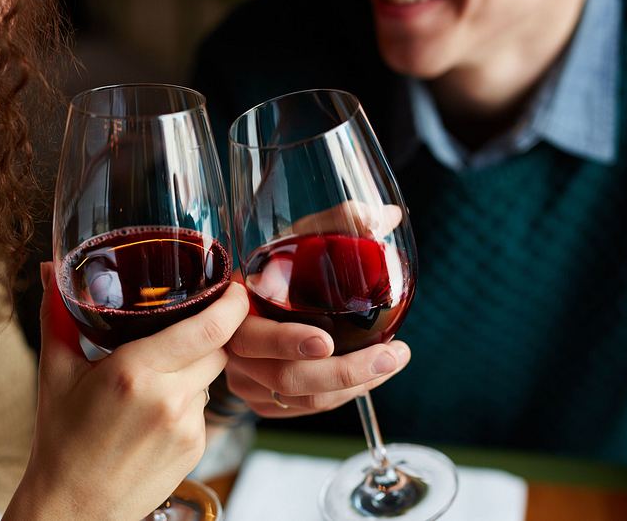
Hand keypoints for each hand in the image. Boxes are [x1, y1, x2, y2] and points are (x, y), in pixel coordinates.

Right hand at [5, 263, 248, 520]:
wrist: (73, 509)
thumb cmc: (61, 440)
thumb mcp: (55, 372)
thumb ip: (58, 314)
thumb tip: (50, 268)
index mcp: (134, 371)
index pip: (209, 328)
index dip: (232, 304)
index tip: (235, 288)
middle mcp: (168, 398)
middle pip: (218, 347)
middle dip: (208, 333)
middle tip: (184, 327)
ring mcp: (187, 427)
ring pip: (212, 376)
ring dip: (195, 367)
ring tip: (156, 378)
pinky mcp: (197, 448)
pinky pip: (204, 407)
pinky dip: (188, 399)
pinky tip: (156, 411)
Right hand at [226, 200, 410, 417]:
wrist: (242, 304)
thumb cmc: (274, 267)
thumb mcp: (295, 240)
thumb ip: (337, 223)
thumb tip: (388, 216)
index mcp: (234, 310)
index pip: (252, 336)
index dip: (287, 342)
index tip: (327, 341)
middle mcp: (234, 352)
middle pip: (287, 378)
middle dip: (345, 373)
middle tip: (389, 356)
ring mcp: (247, 382)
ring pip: (304, 400)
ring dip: (354, 386)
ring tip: (392, 361)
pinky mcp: (262, 401)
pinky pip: (306, 409)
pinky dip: (343, 396)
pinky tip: (371, 375)